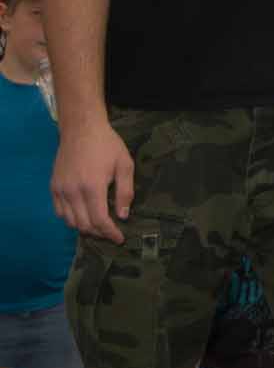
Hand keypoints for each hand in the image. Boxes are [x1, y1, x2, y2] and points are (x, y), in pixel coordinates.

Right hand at [51, 120, 135, 242]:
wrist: (81, 129)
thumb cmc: (107, 145)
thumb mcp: (125, 165)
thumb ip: (125, 192)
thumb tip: (123, 215)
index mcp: (92, 186)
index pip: (99, 220)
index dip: (110, 233)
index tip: (120, 238)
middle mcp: (73, 191)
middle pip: (84, 224)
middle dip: (99, 233)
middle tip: (111, 233)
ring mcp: (60, 189)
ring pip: (69, 221)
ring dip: (84, 228)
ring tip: (99, 226)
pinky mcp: (53, 186)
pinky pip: (59, 211)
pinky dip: (70, 219)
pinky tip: (82, 216)